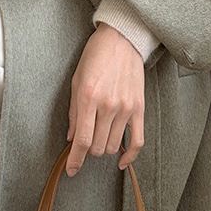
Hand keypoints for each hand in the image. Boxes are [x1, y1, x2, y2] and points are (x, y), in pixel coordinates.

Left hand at [66, 23, 144, 176]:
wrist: (122, 40)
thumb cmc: (95, 57)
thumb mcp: (76, 81)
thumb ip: (74, 112)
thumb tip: (72, 138)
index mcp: (88, 98)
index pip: (82, 140)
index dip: (75, 160)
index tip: (71, 170)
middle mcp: (108, 106)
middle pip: (97, 147)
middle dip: (88, 151)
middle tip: (85, 142)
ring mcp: (125, 108)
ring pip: (113, 146)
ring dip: (104, 148)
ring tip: (99, 138)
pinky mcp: (139, 108)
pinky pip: (137, 140)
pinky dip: (130, 156)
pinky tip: (121, 161)